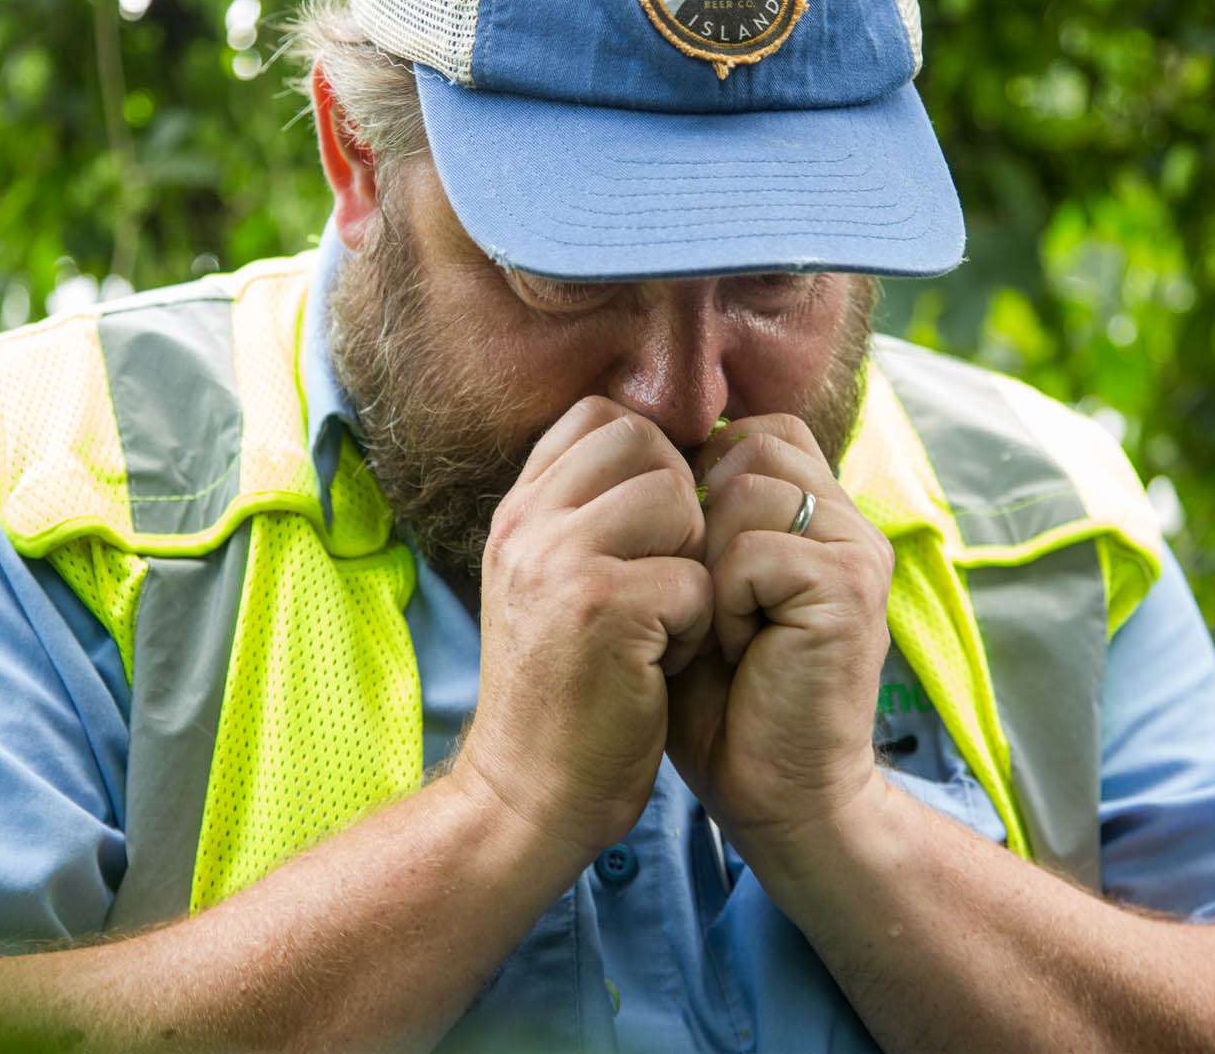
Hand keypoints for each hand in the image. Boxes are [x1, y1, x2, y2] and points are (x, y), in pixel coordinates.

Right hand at [453, 397, 713, 855]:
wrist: (527, 797)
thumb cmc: (561, 693)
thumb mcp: (547, 586)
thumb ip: (585, 516)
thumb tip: (661, 450)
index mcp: (517, 513)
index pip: (598, 416)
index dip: (650, 455)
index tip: (657, 524)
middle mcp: (528, 524)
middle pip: (644, 442)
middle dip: (680, 502)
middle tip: (667, 573)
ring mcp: (559, 562)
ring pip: (676, 499)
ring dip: (691, 562)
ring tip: (664, 620)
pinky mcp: (603, 610)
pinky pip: (695, 577)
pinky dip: (697, 626)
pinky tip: (662, 663)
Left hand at [666, 414, 892, 846]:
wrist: (775, 796)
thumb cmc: (721, 702)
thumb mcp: (698, 589)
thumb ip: (695, 518)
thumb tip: (644, 447)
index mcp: (819, 514)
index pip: (755, 433)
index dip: (700, 480)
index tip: (687, 559)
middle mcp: (848, 521)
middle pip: (746, 448)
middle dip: (699, 520)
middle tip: (706, 601)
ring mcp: (856, 550)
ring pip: (744, 491)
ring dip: (710, 566)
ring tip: (724, 630)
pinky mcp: (850, 587)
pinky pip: (753, 549)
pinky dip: (725, 604)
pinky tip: (740, 652)